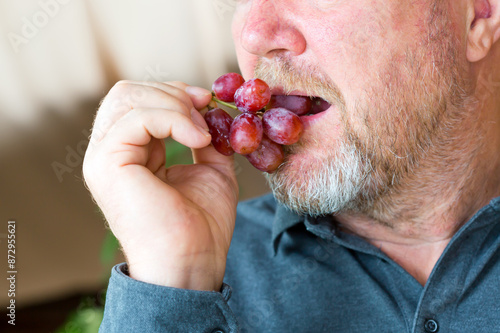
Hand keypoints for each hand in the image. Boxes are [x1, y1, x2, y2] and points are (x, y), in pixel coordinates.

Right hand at [83, 81, 237, 290]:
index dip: (175, 93)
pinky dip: (173, 119)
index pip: (140, 101)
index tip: (209, 102)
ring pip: (127, 97)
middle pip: (127, 92)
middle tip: (206, 110)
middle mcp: (110, 152)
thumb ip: (204, 136)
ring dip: (175, 104)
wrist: (193, 260)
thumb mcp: (211, 168)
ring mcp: (103, 157)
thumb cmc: (202, 224)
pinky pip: (137, 117)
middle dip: (173, 93)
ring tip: (202, 133)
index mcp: (130, 153)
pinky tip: (197, 140)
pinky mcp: (106, 163)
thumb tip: (211, 108)